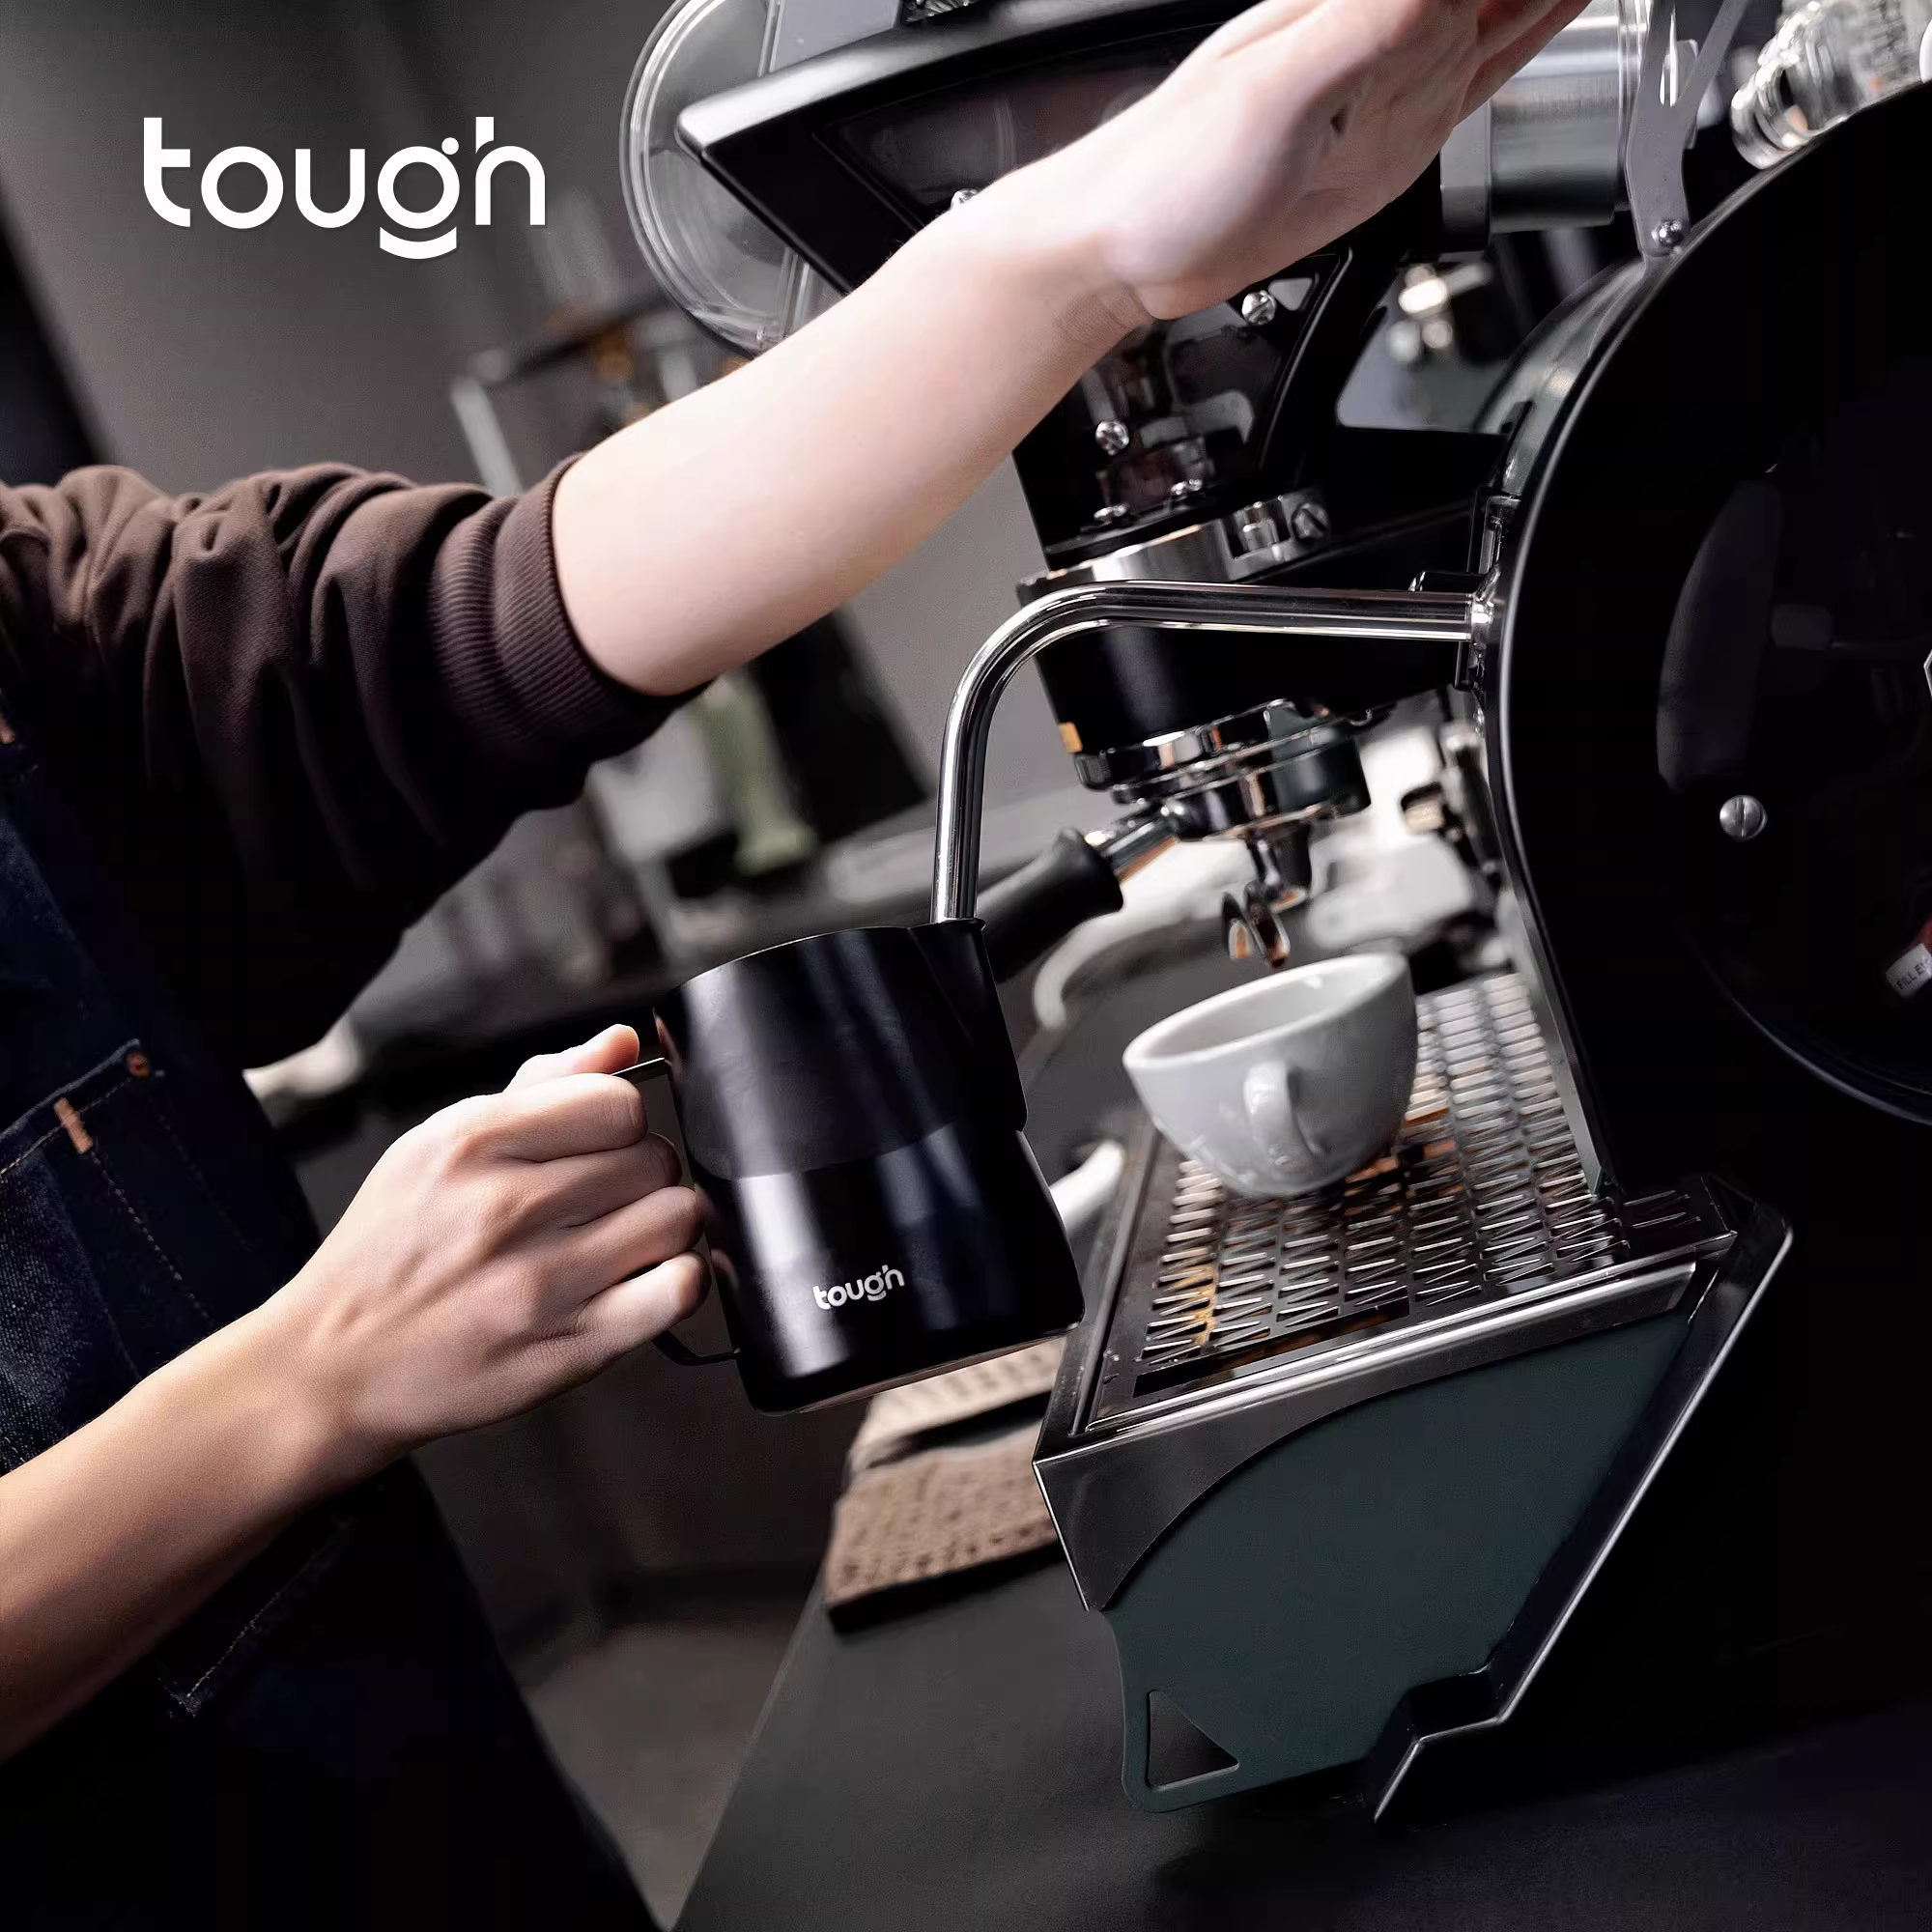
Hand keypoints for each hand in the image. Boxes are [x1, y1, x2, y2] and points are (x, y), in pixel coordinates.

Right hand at [263, 1024, 703, 1478]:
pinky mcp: (571, 1347)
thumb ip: (539, 1088)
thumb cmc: (388, 1252)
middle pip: (654, 1158)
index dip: (620, 1121)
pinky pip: (677, 1290)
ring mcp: (542, 1282)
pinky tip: (643, 1281)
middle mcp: (507, 1208)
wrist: (332, 1367)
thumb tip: (620, 1042)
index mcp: (472, 1144)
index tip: (598, 1146)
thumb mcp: (436, 1147)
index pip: (617, 1100)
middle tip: (604, 1201)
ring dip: (663, 1226)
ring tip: (623, 1240)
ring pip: (676, 1217)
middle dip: (641, 1174)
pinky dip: (679, 1280)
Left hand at [981, 0, 1591, 322]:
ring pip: (1500, 10)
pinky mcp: (1388, 142)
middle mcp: (1382, 33)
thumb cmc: (1167, 175)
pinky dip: (1527, 37)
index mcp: (1355, 6)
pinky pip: (1480, 75)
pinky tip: (1555, 10)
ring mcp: (1391, 87)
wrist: (1123, 255)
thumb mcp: (1277, 92)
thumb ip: (1367, 26)